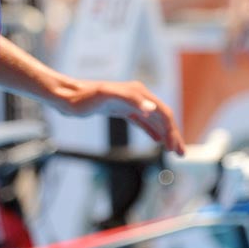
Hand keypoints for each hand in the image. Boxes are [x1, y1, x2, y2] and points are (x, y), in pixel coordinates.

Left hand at [51, 79, 184, 153]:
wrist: (66, 97)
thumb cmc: (84, 98)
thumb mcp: (105, 97)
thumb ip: (130, 100)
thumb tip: (152, 109)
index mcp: (138, 93)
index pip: (163, 113)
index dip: (172, 131)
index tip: (176, 149)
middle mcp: (137, 96)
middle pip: (162, 117)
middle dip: (173, 135)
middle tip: (181, 154)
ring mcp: (130, 103)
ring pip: (154, 120)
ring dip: (165, 134)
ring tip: (173, 150)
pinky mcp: (121, 110)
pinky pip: (142, 121)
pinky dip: (152, 130)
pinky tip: (157, 139)